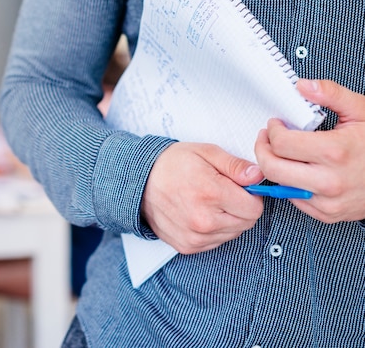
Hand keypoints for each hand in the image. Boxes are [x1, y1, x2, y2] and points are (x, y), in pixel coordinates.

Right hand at [141, 142, 263, 253]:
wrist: (139, 182)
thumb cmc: (172, 164)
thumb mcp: (206, 152)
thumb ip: (235, 165)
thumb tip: (258, 176)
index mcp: (210, 193)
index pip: (254, 208)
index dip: (252, 195)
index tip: (240, 187)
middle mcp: (203, 220)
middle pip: (246, 223)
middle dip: (240, 208)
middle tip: (222, 193)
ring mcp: (194, 236)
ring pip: (232, 234)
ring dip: (228, 220)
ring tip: (208, 202)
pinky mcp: (187, 246)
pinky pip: (216, 242)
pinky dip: (214, 230)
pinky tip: (199, 213)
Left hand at [255, 79, 364, 222]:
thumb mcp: (361, 111)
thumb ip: (331, 94)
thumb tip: (303, 86)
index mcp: (335, 152)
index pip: (281, 143)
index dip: (272, 131)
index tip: (275, 125)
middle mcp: (329, 180)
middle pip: (272, 167)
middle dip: (262, 149)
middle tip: (266, 138)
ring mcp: (328, 201)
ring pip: (279, 185)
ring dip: (274, 167)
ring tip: (281, 153)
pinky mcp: (327, 214)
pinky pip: (293, 199)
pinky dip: (290, 183)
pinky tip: (298, 170)